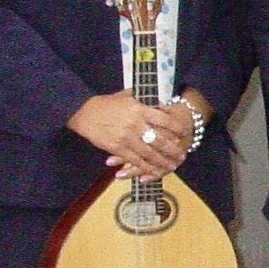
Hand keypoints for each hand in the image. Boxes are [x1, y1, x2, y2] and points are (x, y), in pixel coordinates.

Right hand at [68, 91, 187, 178]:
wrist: (84, 113)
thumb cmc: (106, 103)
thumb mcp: (127, 96)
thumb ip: (144, 100)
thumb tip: (161, 101)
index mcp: (139, 109)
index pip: (164, 120)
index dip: (177, 128)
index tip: (184, 133)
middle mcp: (135, 124)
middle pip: (160, 140)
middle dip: (173, 149)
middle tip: (182, 155)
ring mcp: (126, 138)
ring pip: (149, 153)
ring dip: (163, 161)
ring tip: (173, 166)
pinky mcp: (117, 148)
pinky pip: (135, 160)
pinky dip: (146, 167)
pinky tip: (154, 171)